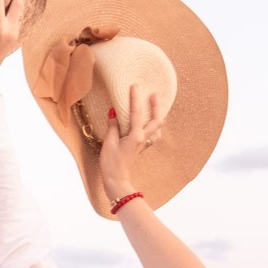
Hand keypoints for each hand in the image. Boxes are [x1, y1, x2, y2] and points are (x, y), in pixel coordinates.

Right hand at [98, 83, 163, 205]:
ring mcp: (143, 144)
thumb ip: (113, 126)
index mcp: (135, 136)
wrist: (116, 181)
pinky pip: (152, 136)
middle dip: (157, 106)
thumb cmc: (111, 164)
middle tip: (155, 94)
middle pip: (156, 120)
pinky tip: (150, 125)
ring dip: (158, 117)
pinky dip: (154, 128)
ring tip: (156, 107)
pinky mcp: (141, 148)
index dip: (135, 98)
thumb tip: (113, 111)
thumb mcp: (108, 143)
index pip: (137, 113)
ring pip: (157, 128)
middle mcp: (142, 139)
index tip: (135, 86)